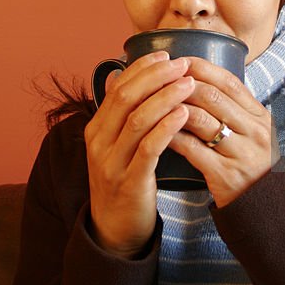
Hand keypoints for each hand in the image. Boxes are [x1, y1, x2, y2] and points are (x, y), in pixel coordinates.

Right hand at [83, 51, 195, 257]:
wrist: (114, 230)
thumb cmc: (123, 181)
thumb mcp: (115, 146)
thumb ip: (120, 115)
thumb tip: (120, 76)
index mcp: (96, 129)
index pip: (117, 87)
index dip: (142, 68)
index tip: (166, 54)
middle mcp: (99, 142)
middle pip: (125, 98)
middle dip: (155, 76)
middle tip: (182, 64)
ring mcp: (111, 162)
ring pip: (137, 119)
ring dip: (165, 97)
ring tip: (189, 84)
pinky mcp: (129, 181)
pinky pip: (149, 148)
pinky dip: (167, 127)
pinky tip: (184, 114)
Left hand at [168, 57, 277, 206]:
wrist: (263, 206)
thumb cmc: (249, 162)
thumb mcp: (250, 131)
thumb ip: (231, 108)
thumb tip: (196, 79)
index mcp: (260, 116)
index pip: (229, 82)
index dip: (202, 68)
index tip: (178, 61)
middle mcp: (254, 131)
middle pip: (212, 96)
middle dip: (181, 85)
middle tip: (158, 80)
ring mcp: (241, 153)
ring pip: (200, 119)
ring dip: (172, 108)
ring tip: (152, 103)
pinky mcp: (225, 174)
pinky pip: (192, 148)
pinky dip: (171, 136)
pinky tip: (155, 132)